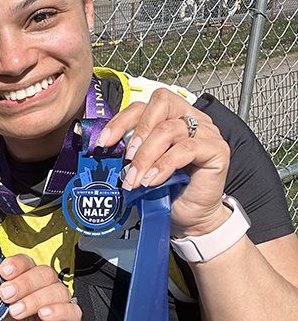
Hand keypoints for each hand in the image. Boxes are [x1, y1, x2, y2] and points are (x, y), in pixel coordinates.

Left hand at [0, 254, 80, 320]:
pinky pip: (72, 310)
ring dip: (36, 298)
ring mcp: (57, 303)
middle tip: (6, 294)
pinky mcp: (69, 319)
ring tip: (17, 311)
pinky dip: (58, 310)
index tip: (4, 272)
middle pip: (44, 272)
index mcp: (26, 281)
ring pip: (58, 289)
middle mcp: (44, 289)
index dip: (17, 264)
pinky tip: (44, 314)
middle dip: (24, 282)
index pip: (27, 262)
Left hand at [97, 88, 231, 237]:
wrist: (189, 215)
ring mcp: (206, 132)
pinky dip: (164, 165)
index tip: (103, 142)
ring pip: (169, 129)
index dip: (120, 121)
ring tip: (136, 179)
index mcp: (171, 115)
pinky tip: (153, 180)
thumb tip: (102, 145)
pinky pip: (186, 149)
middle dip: (137, 132)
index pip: (143, 105)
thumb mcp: (141, 164)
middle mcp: (190, 117)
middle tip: (126, 159)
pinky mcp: (217, 149)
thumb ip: (128, 149)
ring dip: (146, 156)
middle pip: (160, 104)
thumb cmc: (166, 188)